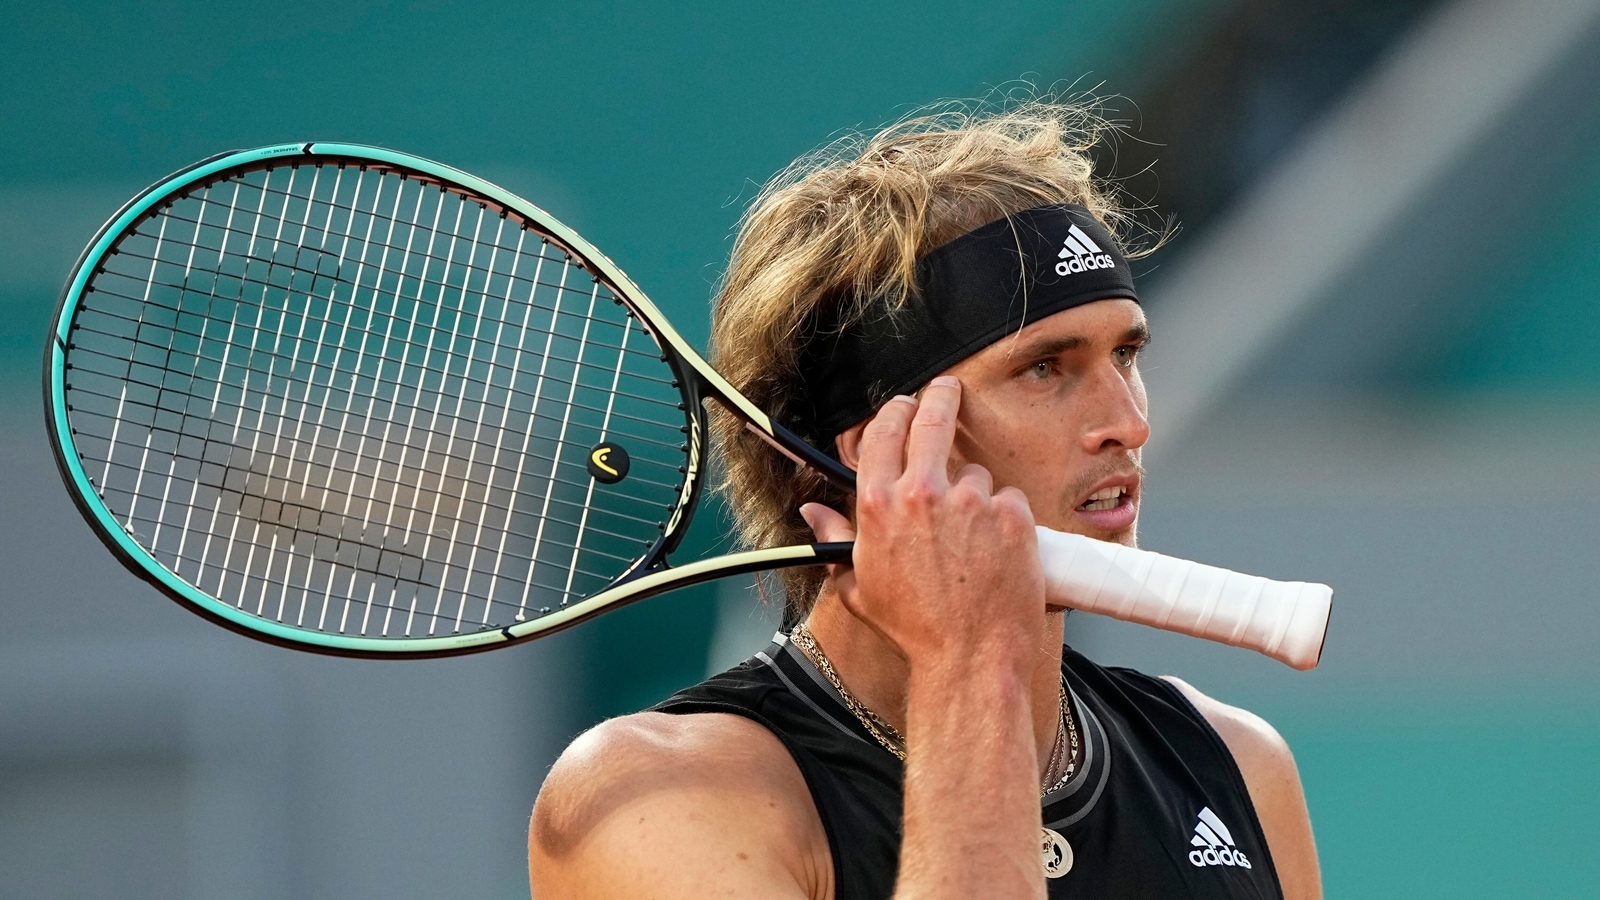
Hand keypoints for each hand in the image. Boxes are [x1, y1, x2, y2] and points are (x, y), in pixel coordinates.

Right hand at [800, 376, 1044, 672]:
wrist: (970, 658)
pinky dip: (1007, 518)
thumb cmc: (914, 629)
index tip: (905, 406)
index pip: (882, 433)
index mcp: (878, 506)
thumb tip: (812, 511)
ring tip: (973, 539)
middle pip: (930, 419)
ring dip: (975, 493)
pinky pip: (1009, 499)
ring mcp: (970, 501)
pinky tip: (999, 550)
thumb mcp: (859, 585)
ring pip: (975, 473)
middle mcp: (921, 494)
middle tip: (947, 390)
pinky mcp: (1011, 514)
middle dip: (939, 397)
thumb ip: (835, 539)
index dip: (894, 412)